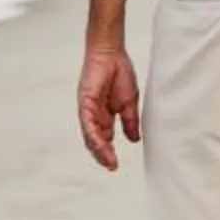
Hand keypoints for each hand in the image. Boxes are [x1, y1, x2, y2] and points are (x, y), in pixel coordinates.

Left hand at [77, 45, 141, 169]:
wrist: (111, 52)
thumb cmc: (119, 72)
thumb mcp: (129, 102)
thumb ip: (130, 121)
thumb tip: (134, 139)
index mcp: (104, 115)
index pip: (103, 139)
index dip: (108, 152)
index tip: (115, 165)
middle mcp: (94, 114)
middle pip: (94, 140)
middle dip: (102, 155)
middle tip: (111, 167)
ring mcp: (88, 109)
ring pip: (89, 135)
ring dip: (98, 149)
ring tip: (108, 161)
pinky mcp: (85, 101)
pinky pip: (87, 122)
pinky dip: (93, 134)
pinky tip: (100, 145)